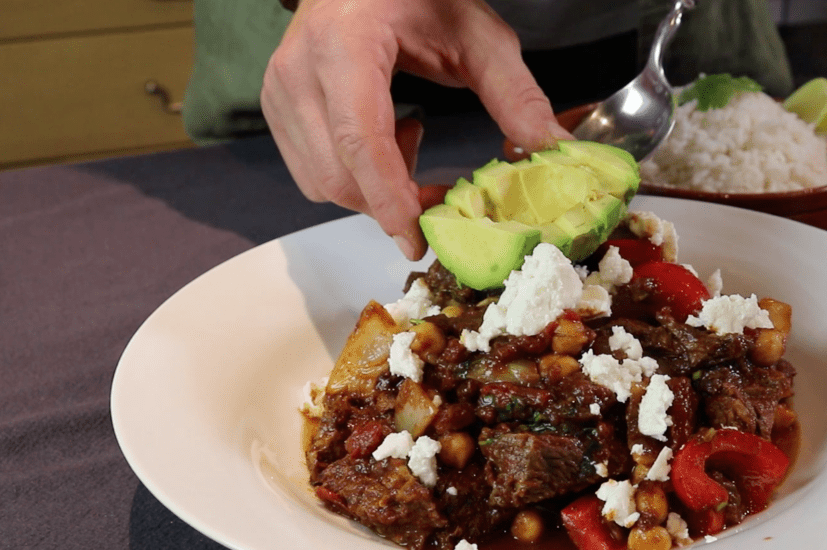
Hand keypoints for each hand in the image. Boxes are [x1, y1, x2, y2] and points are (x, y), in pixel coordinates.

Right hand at [262, 0, 572, 259]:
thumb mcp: (477, 34)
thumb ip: (514, 92)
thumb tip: (549, 147)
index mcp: (345, 43)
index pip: (360, 139)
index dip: (389, 198)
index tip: (418, 238)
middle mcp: (300, 68)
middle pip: (338, 174)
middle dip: (391, 203)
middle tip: (440, 195)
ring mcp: (280, 89)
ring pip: (321, 182)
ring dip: (374, 190)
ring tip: (410, 142)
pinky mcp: (276, 105)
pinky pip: (310, 171)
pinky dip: (354, 175)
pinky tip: (384, 136)